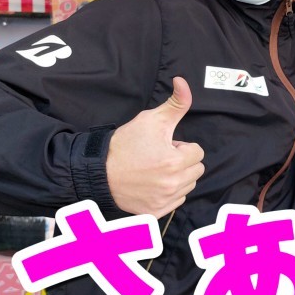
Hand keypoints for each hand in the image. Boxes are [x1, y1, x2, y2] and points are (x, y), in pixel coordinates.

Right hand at [106, 77, 204, 218]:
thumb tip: (183, 81)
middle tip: (159, 156)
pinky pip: (176, 201)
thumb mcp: (151, 119)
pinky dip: (169, 193)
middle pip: (196, 170)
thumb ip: (175, 103)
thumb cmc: (124, 144)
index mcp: (175, 162)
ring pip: (188, 186)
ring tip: (155, 169)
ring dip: (178, 177)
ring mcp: (163, 201)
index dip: (181, 146)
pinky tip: (152, 184)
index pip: (198, 152)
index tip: (164, 145)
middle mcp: (172, 184)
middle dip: (182, 161)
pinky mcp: (154, 213)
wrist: (97, 171)